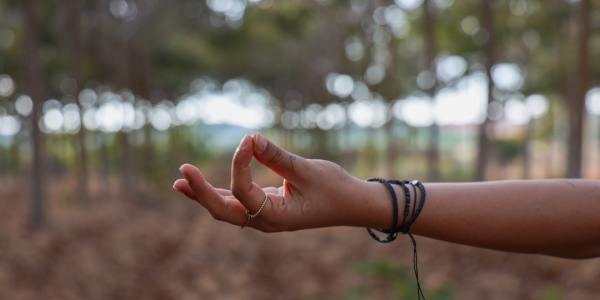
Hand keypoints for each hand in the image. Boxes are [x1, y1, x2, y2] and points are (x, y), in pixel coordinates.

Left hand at [173, 133, 389, 231]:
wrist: (353, 205)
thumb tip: (250, 137)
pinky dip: (219, 193)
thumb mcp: (307, 170)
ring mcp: (264, 217)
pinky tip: (201, 186)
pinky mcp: (266, 208)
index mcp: (276, 217)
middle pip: (224, 210)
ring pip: (226, 208)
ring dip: (204, 195)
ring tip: (180, 182)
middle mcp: (265, 221)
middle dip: (201, 192)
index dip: (240, 163)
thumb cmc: (335, 189)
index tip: (248, 139)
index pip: (244, 190)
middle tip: (182, 173)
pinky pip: (237, 202)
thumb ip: (276, 156)